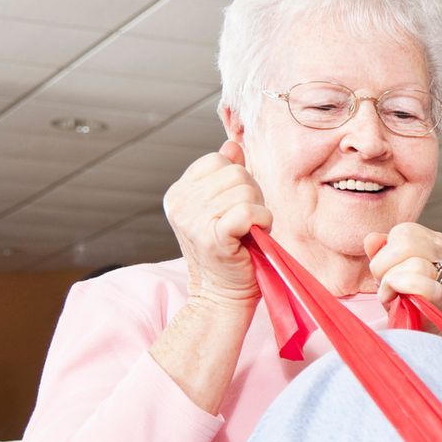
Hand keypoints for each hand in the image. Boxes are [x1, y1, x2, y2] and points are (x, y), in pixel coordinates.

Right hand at [164, 138, 273, 310]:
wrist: (222, 296)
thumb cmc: (230, 252)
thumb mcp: (222, 208)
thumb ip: (224, 176)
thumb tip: (232, 144)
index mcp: (178, 192)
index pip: (218, 160)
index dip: (238, 181)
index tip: (235, 208)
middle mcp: (180, 202)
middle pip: (236, 173)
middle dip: (252, 196)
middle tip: (246, 224)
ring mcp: (192, 219)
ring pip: (245, 190)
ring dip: (259, 211)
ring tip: (248, 233)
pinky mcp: (212, 236)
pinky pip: (249, 211)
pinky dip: (262, 222)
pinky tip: (255, 236)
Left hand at [364, 224, 441, 328]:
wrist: (431, 330)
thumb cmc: (410, 297)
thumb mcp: (392, 269)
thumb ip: (381, 251)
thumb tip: (372, 239)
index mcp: (434, 241)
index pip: (404, 231)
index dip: (386, 250)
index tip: (386, 270)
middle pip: (407, 242)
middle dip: (384, 264)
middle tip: (385, 283)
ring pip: (413, 264)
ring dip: (391, 282)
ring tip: (392, 294)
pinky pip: (420, 284)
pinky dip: (402, 288)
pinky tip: (395, 298)